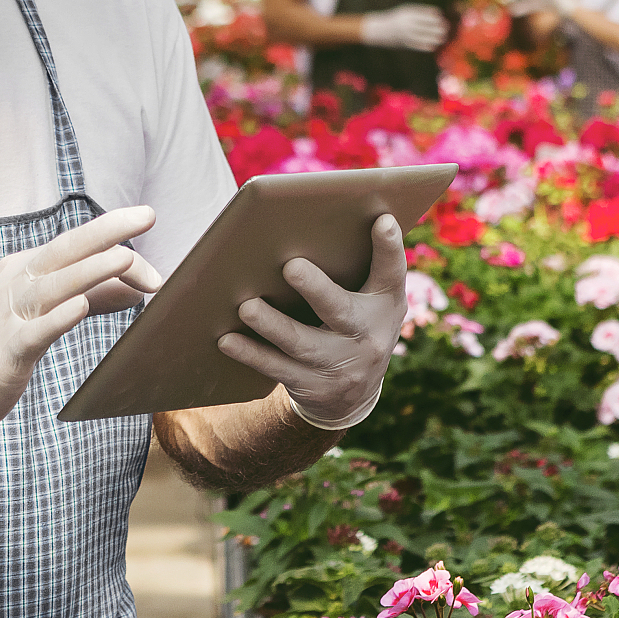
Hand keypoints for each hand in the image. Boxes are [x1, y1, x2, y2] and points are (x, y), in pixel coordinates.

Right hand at [0, 206, 158, 451]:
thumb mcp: (44, 312)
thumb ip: (90, 297)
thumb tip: (136, 285)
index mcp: (26, 270)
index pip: (78, 248)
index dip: (118, 248)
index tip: (155, 270)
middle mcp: (17, 283)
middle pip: (66, 250)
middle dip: (108, 231)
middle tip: (147, 215)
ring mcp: (8, 316)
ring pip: (54, 286)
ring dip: (91, 270)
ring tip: (125, 258)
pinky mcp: (5, 352)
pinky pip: (34, 331)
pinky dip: (57, 318)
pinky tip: (79, 308)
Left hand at [217, 212, 406, 430]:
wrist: (353, 397)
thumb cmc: (354, 325)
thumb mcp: (370, 301)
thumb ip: (358, 266)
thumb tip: (313, 222)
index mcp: (385, 304)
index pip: (391, 273)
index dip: (390, 247)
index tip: (382, 220)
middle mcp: (368, 336)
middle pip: (340, 310)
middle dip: (316, 289)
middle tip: (291, 266)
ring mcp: (340, 364)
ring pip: (302, 343)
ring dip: (272, 324)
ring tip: (247, 306)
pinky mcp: (312, 385)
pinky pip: (277, 368)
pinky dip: (251, 353)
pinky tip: (227, 339)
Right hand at [359, 4, 449, 50]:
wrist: (380, 30)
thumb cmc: (397, 18)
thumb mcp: (407, 10)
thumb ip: (422, 12)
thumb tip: (438, 14)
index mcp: (409, 14)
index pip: (428, 17)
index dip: (437, 19)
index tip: (442, 20)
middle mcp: (408, 25)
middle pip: (429, 27)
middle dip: (439, 29)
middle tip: (445, 29)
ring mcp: (407, 35)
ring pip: (426, 38)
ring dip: (436, 38)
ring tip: (441, 38)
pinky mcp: (406, 44)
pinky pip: (420, 47)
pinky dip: (428, 46)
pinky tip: (433, 45)